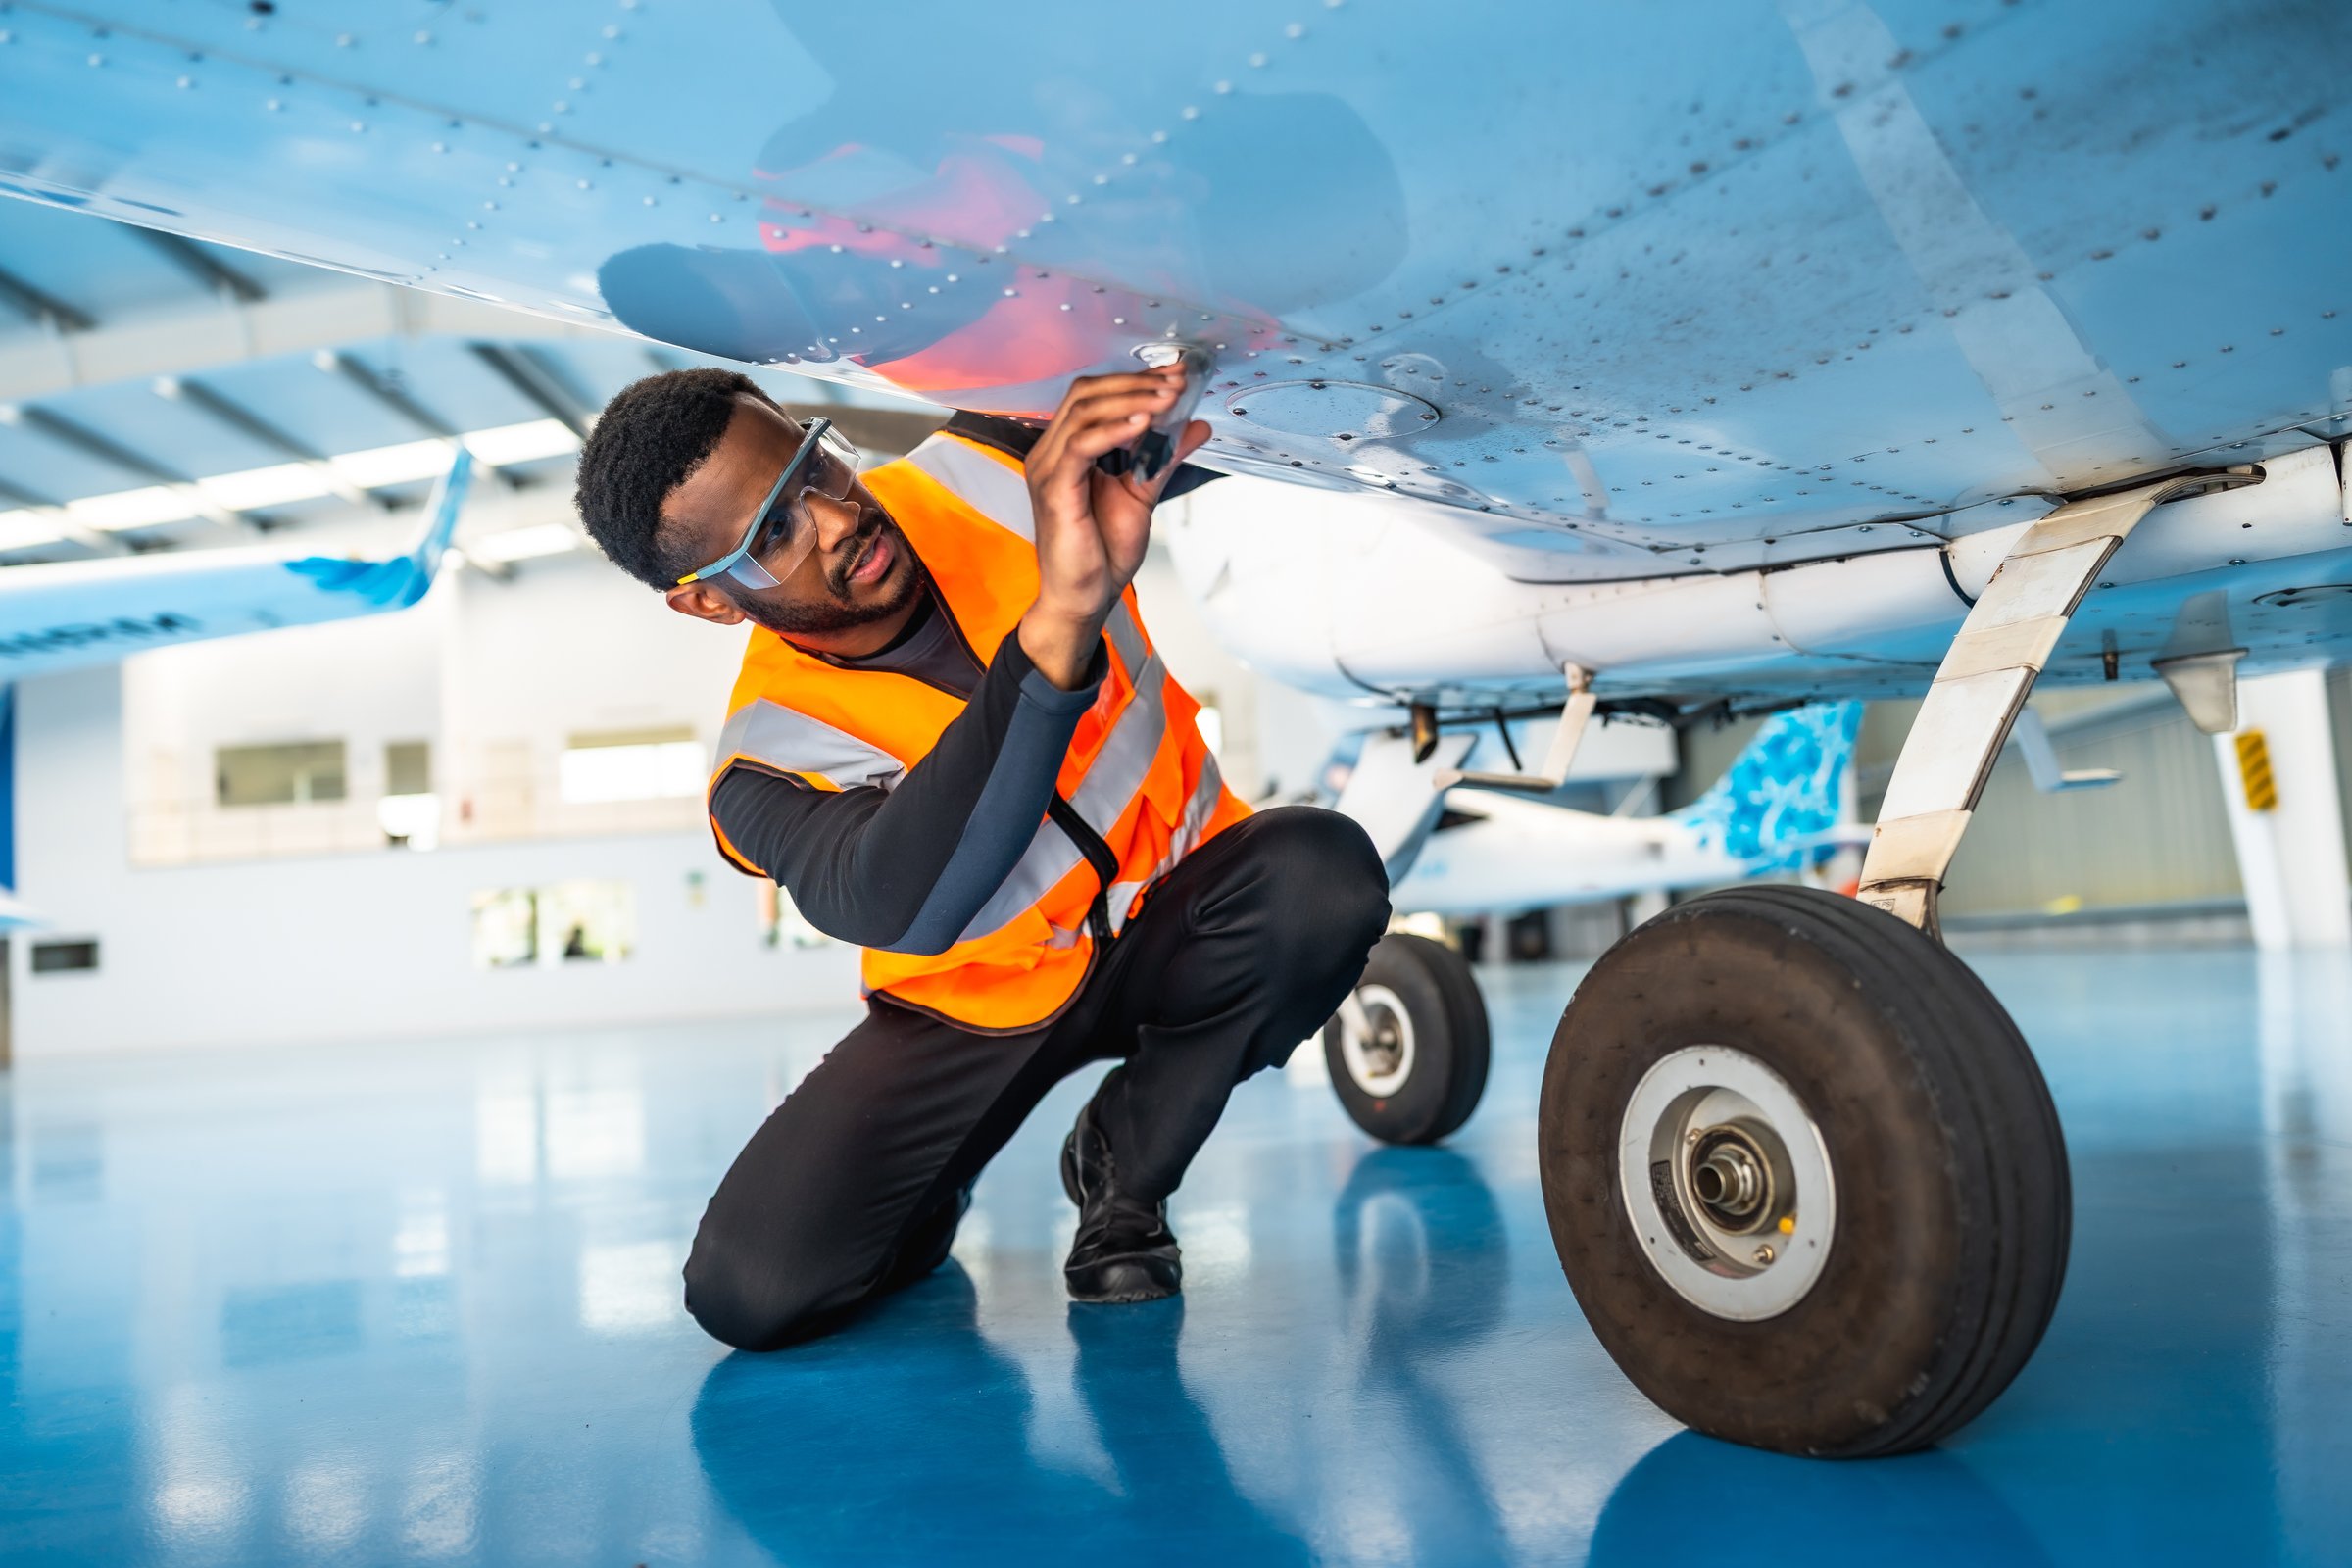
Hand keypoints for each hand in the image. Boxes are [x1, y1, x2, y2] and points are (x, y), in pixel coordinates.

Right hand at [1017, 366, 1209, 688]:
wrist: (1084, 598)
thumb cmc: (1102, 552)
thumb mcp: (1142, 493)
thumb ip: (1164, 457)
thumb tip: (1196, 425)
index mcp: (1067, 448)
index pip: (1095, 395)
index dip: (1135, 379)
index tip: (1174, 373)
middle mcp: (1050, 452)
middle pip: (1087, 393)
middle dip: (1135, 382)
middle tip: (1175, 383)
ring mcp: (1047, 468)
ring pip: (1083, 411)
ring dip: (1130, 400)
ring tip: (1167, 400)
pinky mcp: (1053, 489)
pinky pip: (1080, 445)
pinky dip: (1113, 430)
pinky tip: (1143, 424)